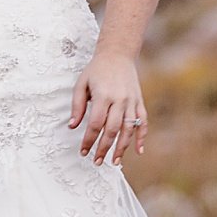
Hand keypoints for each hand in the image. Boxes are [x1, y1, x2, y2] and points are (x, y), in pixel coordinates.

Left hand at [68, 49, 145, 164]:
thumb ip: (77, 105)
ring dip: (122, 148)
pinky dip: (142, 137)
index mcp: (103, 95)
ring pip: (129, 129)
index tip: (83, 152)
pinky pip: (143, 122)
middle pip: (112, 129)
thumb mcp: (81, 84)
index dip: (89, 140)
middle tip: (97, 162)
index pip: (95, 124)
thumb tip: (73, 126)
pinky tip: (139, 151)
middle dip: (104, 148)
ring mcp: (132, 101)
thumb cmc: (97, 70)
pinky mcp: (139, 101)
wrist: (118, 54)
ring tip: (115, 162)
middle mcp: (119, 99)